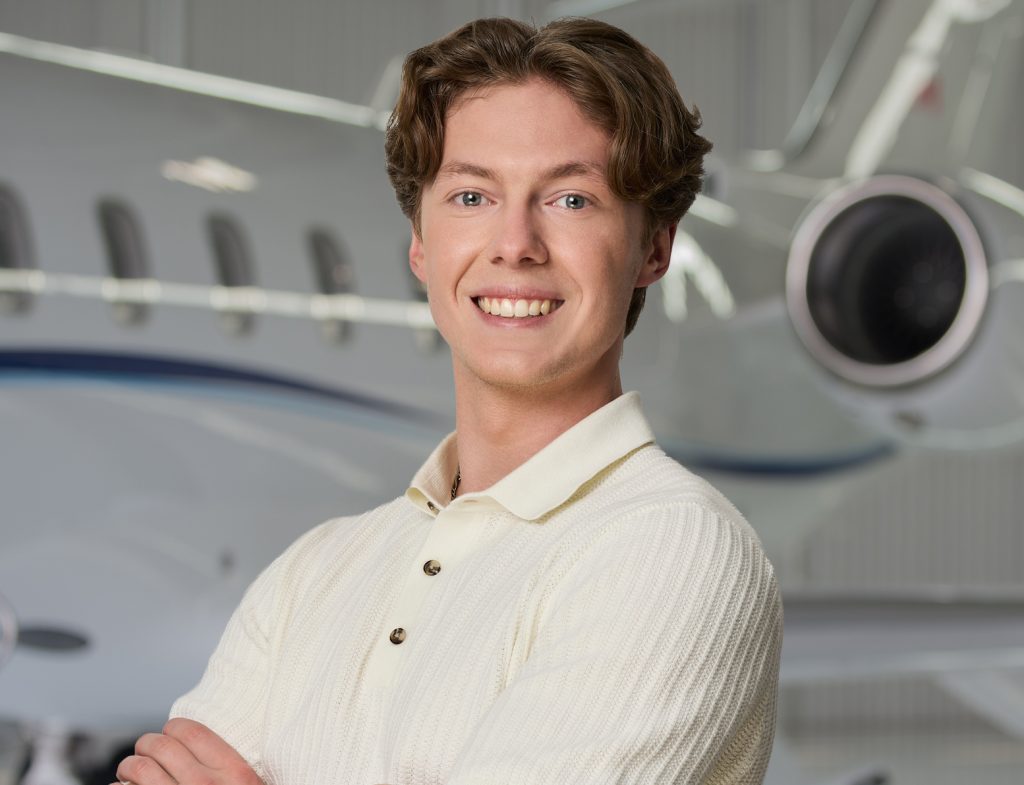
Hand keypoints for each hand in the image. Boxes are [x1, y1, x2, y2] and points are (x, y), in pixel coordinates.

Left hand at [114, 718, 262, 784]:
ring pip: (138, 768)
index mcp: (235, 774)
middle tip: (145, 751)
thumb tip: (198, 744)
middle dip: (147, 744)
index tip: (169, 734)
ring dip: (128, 766)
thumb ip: (232, 768)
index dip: (174, 728)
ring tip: (129, 771)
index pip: (193, 732)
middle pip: (161, 746)